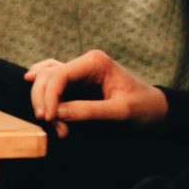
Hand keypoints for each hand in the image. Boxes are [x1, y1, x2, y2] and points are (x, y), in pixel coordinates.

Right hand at [21, 49, 166, 130]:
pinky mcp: (76, 82)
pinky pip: (51, 79)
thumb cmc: (144, 108)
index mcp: (95, 62)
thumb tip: (56, 113)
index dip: (49, 96)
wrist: (157, 110)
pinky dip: (43, 90)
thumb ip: (89, 111)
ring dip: (44, 100)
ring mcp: (79, 71)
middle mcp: (84, 62)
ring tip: (55, 124)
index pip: (59, 75)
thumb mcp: (120, 112)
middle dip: (45, 101)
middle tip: (54, 126)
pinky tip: (32, 87)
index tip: (48, 118)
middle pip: (47, 76)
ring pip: (45, 78)